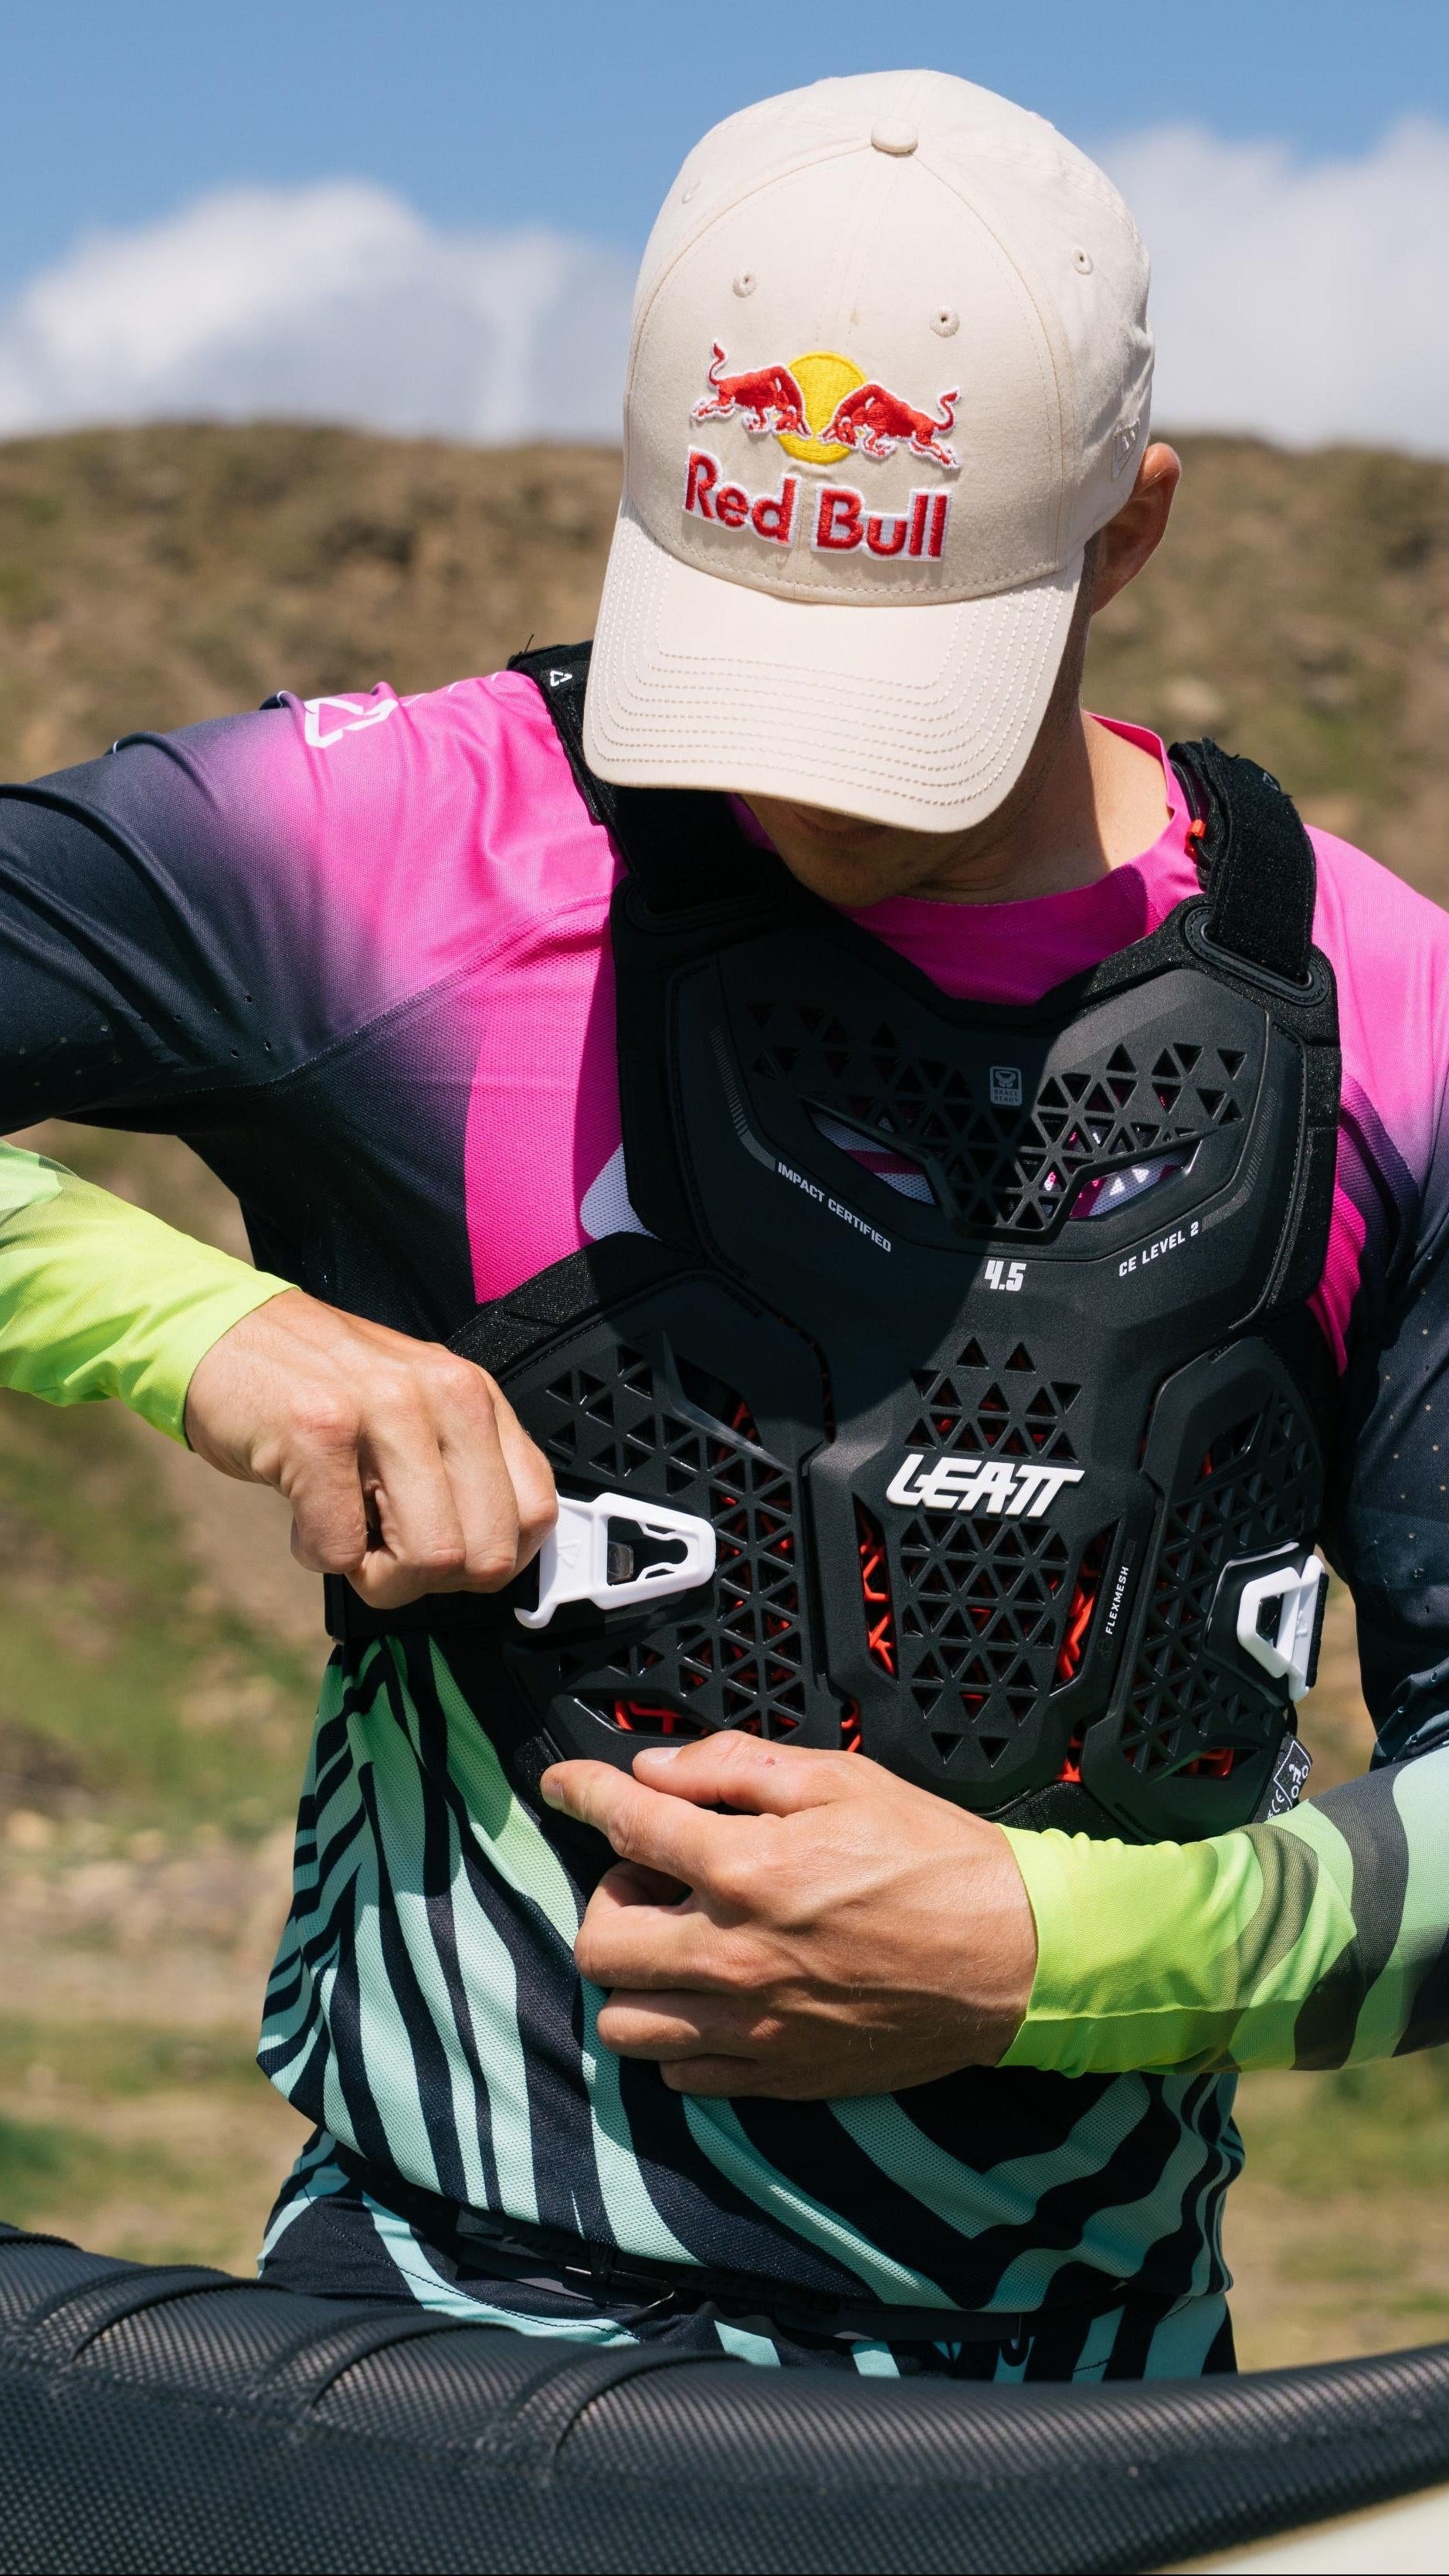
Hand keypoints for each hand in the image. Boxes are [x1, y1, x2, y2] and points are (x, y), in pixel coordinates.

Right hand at [184, 1288, 555, 1608]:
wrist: (221, 1333)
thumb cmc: (316, 1385)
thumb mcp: (415, 1408)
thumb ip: (461, 1466)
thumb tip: (496, 1558)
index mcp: (475, 1395)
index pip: (536, 1514)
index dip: (489, 1559)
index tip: (444, 1556)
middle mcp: (444, 1394)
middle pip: (487, 1554)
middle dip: (430, 1579)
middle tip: (383, 1549)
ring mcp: (383, 1409)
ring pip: (429, 1559)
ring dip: (377, 1574)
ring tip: (343, 1528)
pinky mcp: (317, 1432)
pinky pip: (343, 1551)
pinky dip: (317, 1553)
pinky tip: (301, 1514)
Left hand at [543, 1733, 1036, 2098]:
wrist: (1016, 1957)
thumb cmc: (936, 1860)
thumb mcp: (842, 1780)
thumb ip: (735, 1768)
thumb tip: (656, 1770)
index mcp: (747, 1870)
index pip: (626, 1827)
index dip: (580, 1792)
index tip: (563, 1783)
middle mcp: (733, 1956)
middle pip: (600, 1942)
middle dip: (608, 1896)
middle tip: (655, 1877)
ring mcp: (752, 2026)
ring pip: (624, 2022)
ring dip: (633, 1976)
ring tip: (679, 1942)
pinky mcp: (778, 2075)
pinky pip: (678, 2073)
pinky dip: (676, 2035)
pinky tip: (712, 1997)